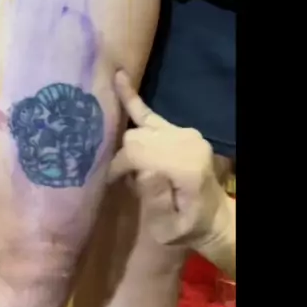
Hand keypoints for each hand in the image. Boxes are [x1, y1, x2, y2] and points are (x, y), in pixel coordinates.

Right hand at [109, 71, 226, 247]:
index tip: (107, 183)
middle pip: (136, 138)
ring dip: (119, 129)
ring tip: (95, 107)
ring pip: (139, 126)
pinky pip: (150, 113)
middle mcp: (186, 142)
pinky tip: (120, 77)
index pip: (137, 154)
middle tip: (114, 176)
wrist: (211, 217)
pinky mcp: (178, 130)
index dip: (117, 166)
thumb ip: (156, 201)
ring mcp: (184, 132)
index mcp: (185, 167)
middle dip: (120, 155)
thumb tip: (141, 170)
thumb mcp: (168, 229)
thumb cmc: (186, 228)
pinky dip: (133, 97)